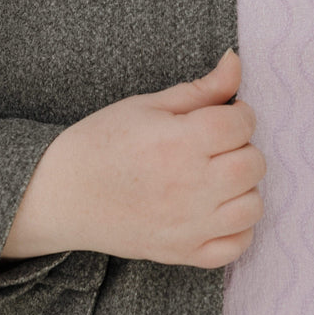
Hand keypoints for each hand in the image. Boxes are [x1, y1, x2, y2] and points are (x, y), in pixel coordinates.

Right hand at [57, 48, 265, 267]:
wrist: (60, 193)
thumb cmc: (100, 143)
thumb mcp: (146, 106)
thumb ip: (199, 89)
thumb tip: (235, 61)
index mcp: (178, 142)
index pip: (241, 124)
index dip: (239, 114)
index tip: (223, 116)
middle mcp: (189, 186)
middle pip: (252, 164)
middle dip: (243, 148)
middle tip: (218, 146)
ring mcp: (188, 225)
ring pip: (252, 207)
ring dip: (244, 188)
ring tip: (219, 178)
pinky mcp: (182, 252)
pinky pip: (236, 246)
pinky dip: (237, 230)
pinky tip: (217, 211)